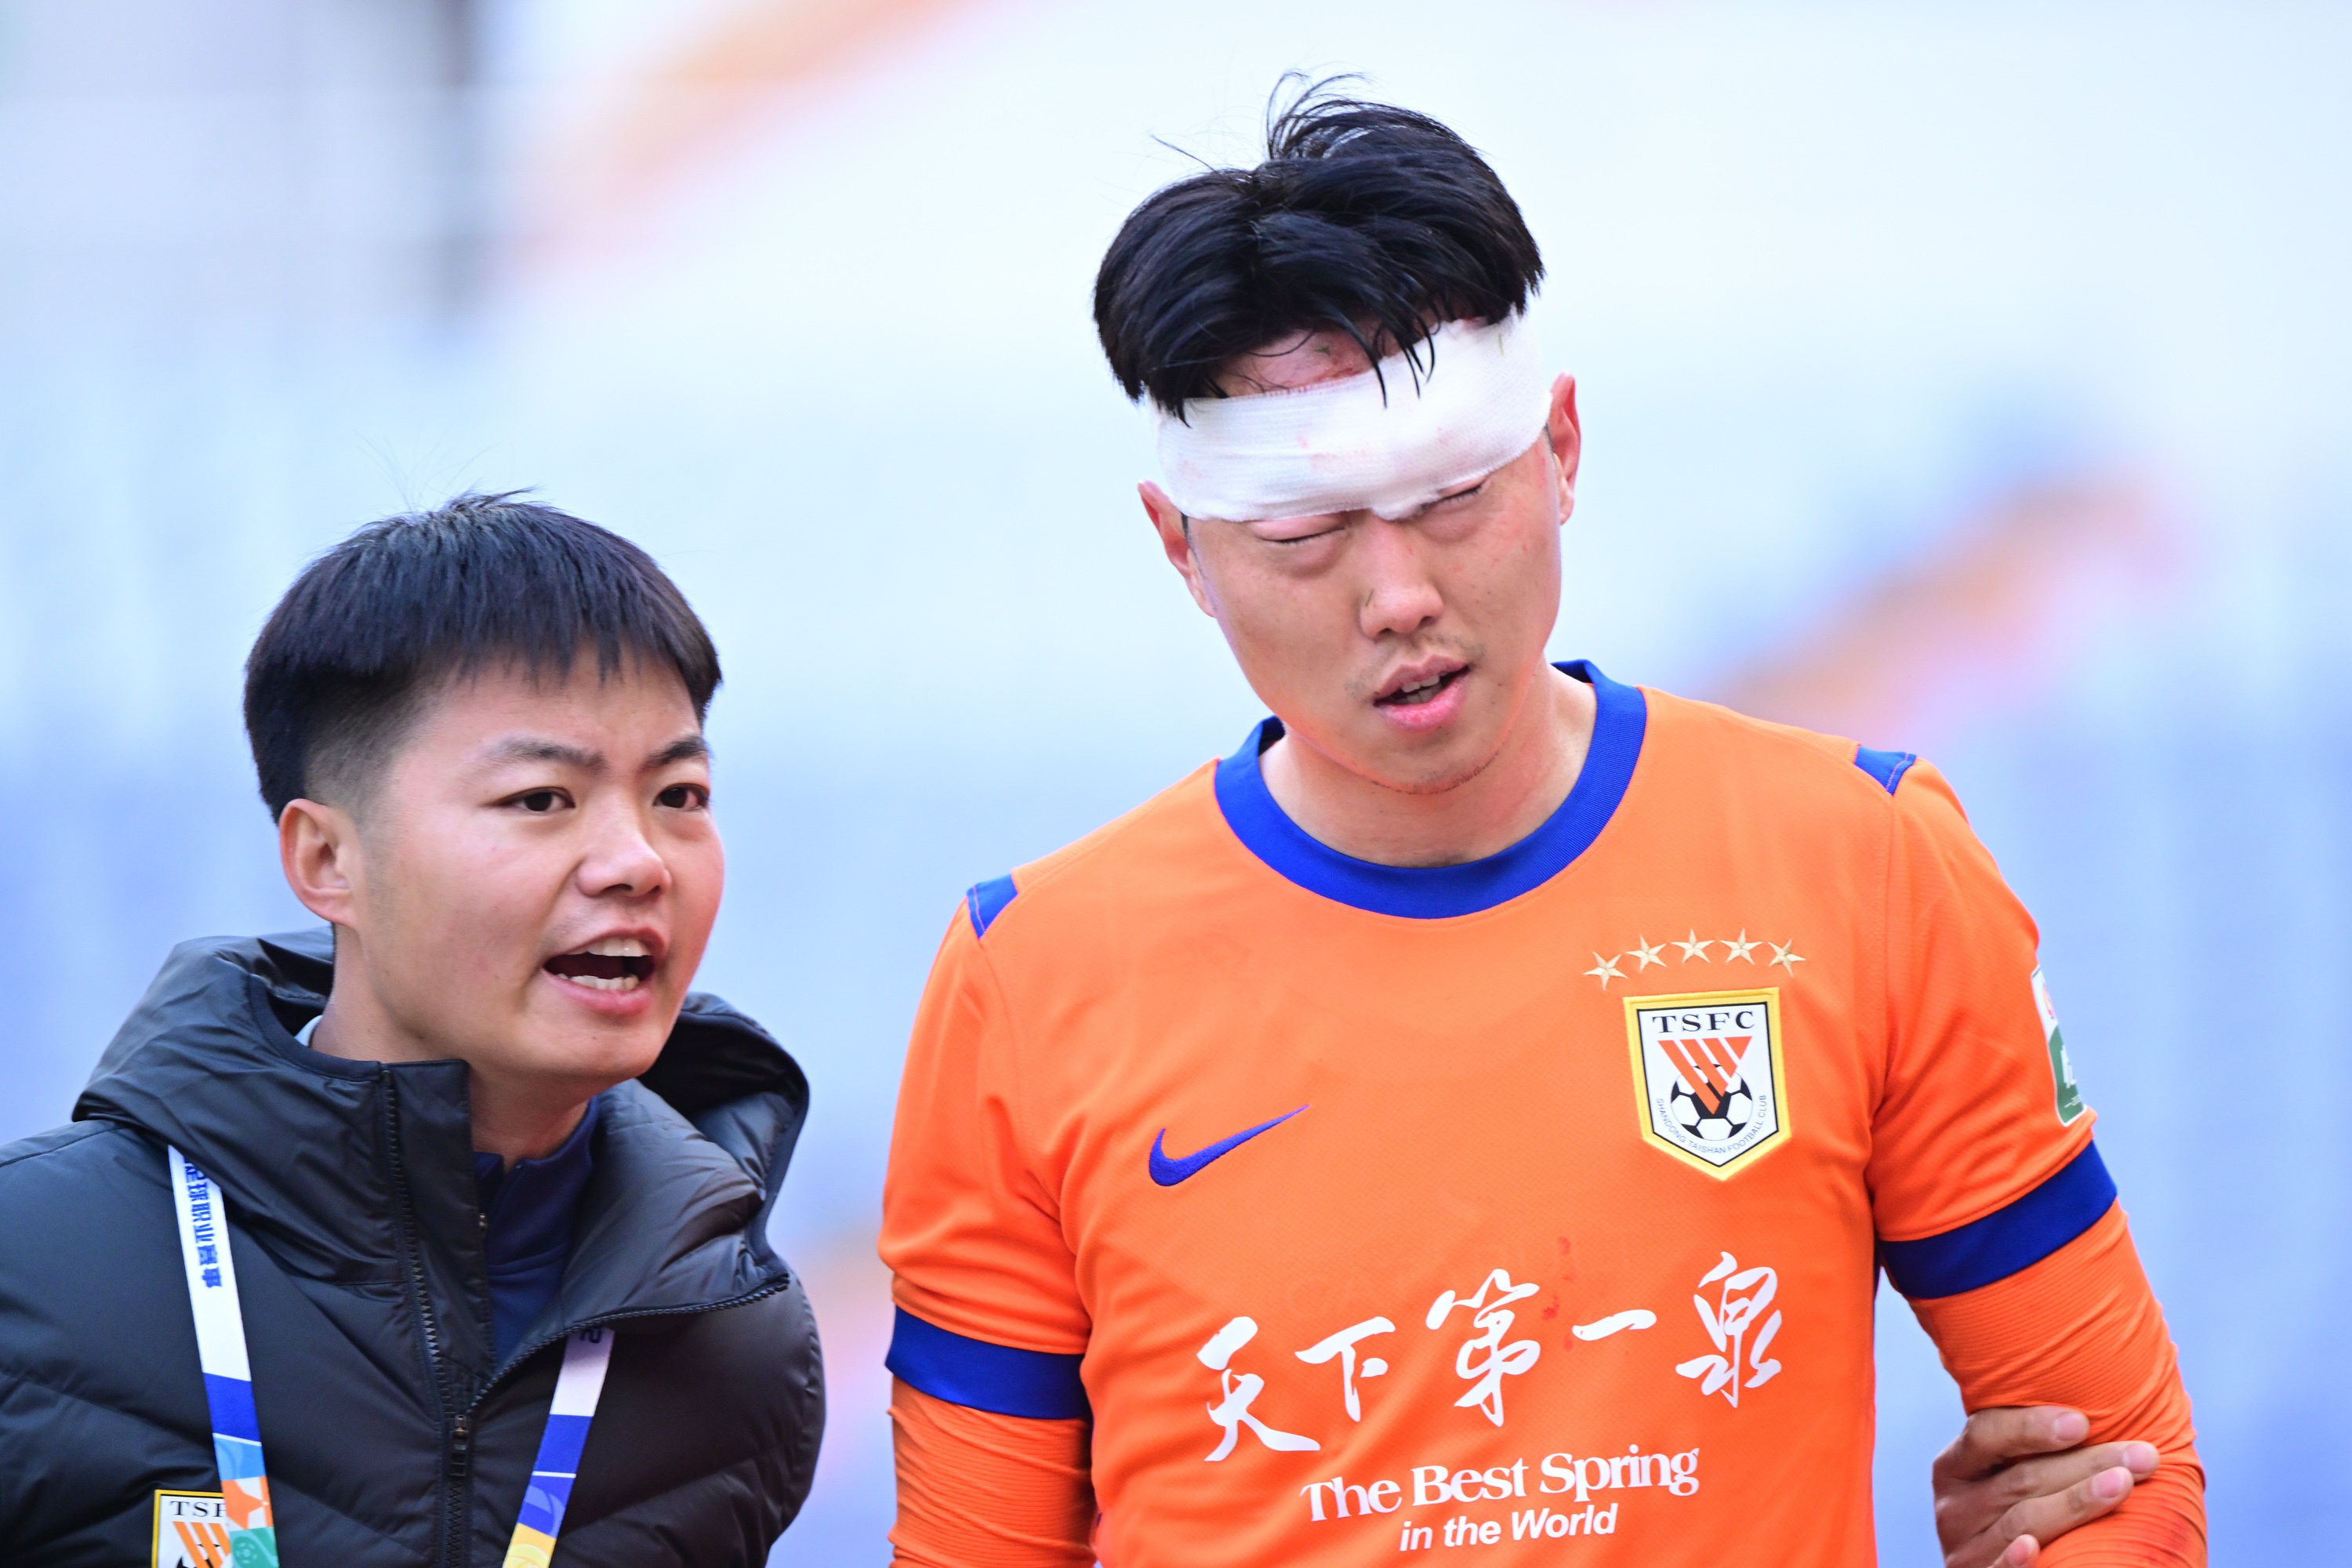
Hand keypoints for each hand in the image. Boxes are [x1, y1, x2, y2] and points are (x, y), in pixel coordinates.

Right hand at [1933, 1406, 2158, 1566]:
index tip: (2082, 1423)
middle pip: (2020, 1480)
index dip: (2030, 1428)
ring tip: (2124, 1485)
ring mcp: (1963, 1548)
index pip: (1986, 1435)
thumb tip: (2099, 1406)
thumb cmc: (2027, 1509)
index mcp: (1955, 1468)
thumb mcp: (2011, 1478)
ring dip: (2076, 1503)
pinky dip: (2014, 1560)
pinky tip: (2033, 1549)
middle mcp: (1953, 1506)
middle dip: (2086, 1465)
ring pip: (2023, 1521)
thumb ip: (2033, 1451)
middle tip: (2143, 1455)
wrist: (2002, 1567)